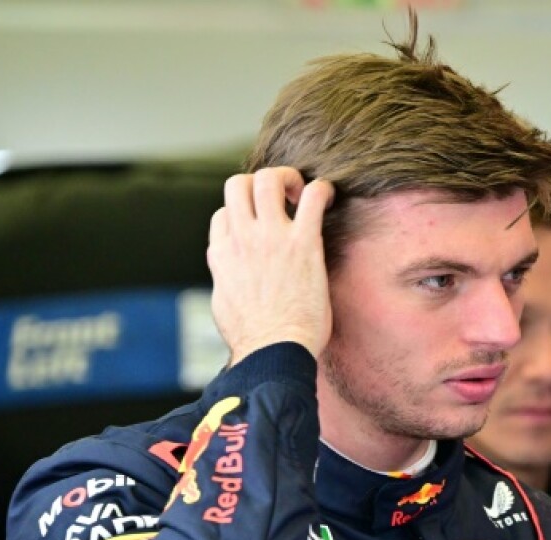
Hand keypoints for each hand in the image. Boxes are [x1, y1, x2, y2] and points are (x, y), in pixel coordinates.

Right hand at [206, 166, 335, 364]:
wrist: (274, 351)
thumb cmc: (254, 339)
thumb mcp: (223, 303)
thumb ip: (225, 278)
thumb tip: (227, 269)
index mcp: (222, 253)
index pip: (223, 213)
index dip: (242, 214)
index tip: (261, 226)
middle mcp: (242, 238)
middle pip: (238, 184)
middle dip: (259, 180)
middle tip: (282, 196)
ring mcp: (271, 237)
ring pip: (268, 179)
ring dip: (289, 177)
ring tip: (302, 193)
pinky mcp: (303, 243)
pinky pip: (313, 196)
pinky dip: (322, 189)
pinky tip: (329, 197)